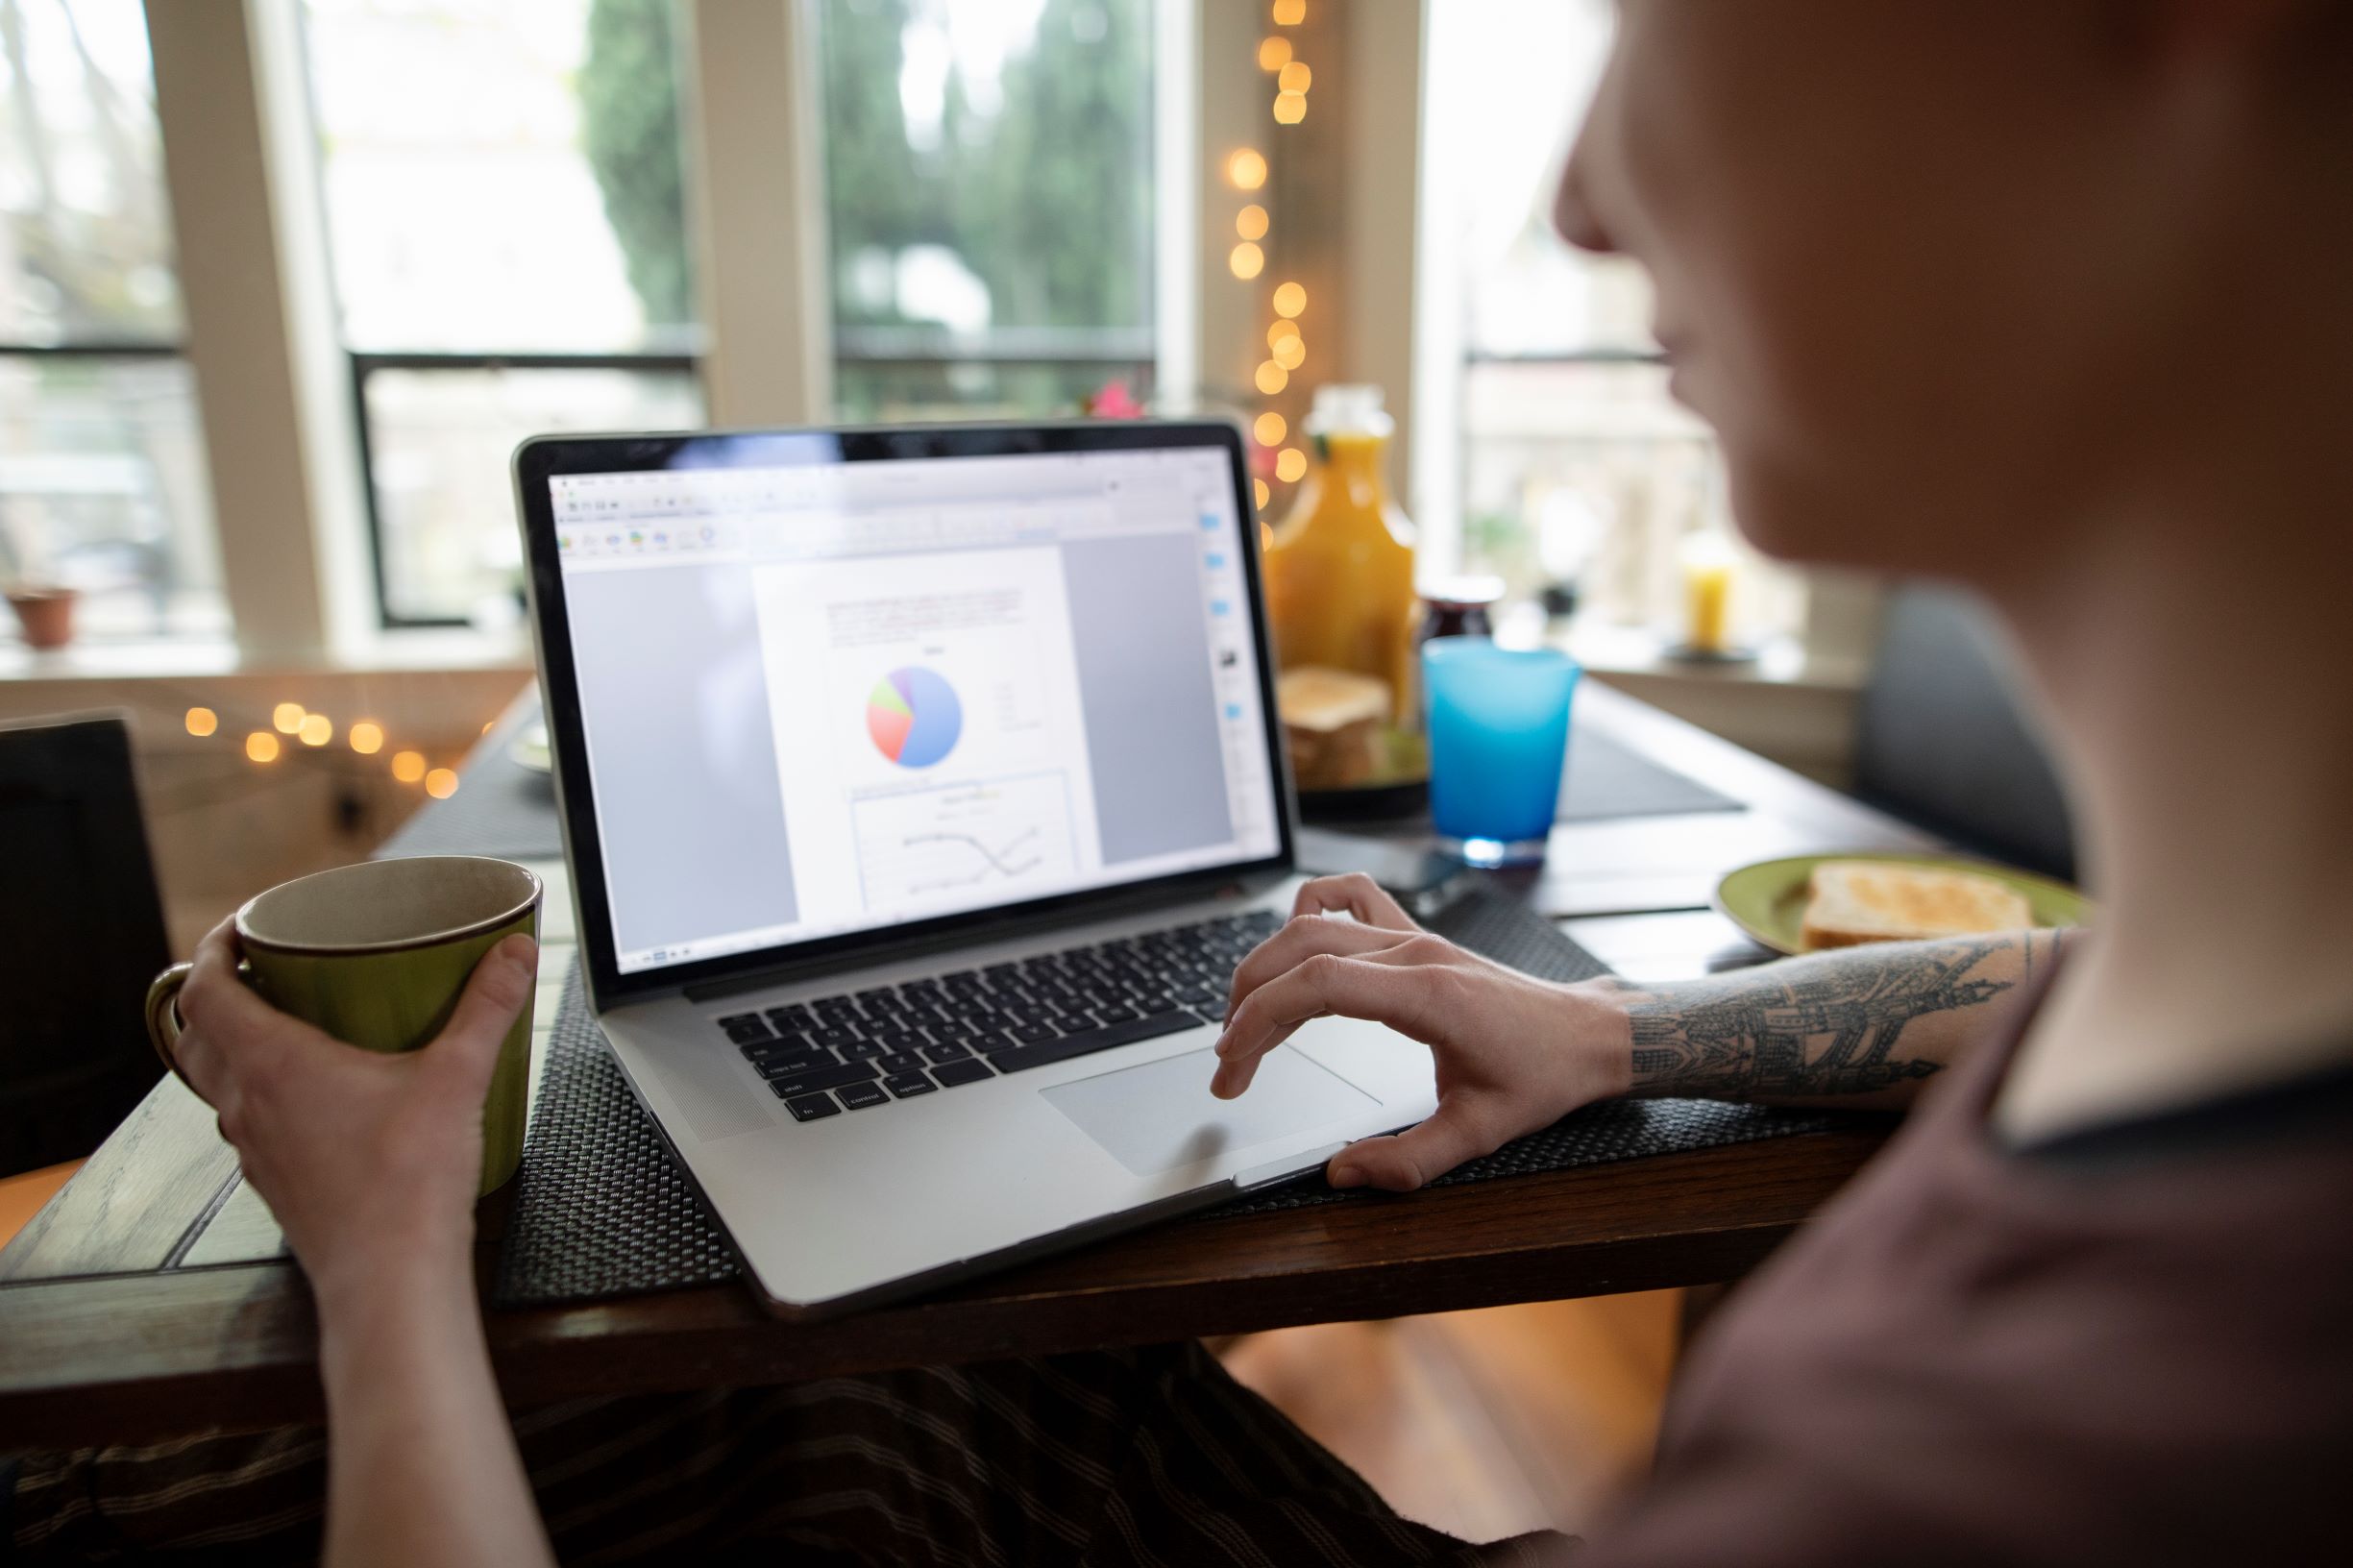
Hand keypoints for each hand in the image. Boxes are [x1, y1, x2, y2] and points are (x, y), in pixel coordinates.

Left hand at [173, 919, 537, 1310]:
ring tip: (290, 1026)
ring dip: (236, 1046)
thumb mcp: (457, 1077)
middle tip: (260, 971)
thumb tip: (511, 956)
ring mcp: (256, 1148)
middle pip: (197, 1035)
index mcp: (272, 1065)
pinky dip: (263, 1094)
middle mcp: (248, 1105)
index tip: (239, 928)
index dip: (213, 948)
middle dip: (218, 994)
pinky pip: (250, 1122)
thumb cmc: (406, 1186)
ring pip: (217, 1083)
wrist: (390, 1275)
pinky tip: (319, 1097)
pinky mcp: (276, 1181)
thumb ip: (487, 1008)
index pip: (205, 991)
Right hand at [1214, 874, 1630, 1190]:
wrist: (1589, 1035)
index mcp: (1427, 993)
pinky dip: (1310, 909)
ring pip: (1313, 923)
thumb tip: (1341, 1174)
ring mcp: (1414, 935)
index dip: (1259, 1020)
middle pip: (1300, 949)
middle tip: (1228, 1062)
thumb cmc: (1543, 1077)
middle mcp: (1414, 951)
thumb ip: (1408, 1161)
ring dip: (1266, 966)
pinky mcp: (1416, 935)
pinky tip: (1292, 947)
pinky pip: (1350, 897)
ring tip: (1243, 1020)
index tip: (1233, 1064)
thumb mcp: (1480, 1133)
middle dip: (1247, 1004)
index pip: (1316, 984)